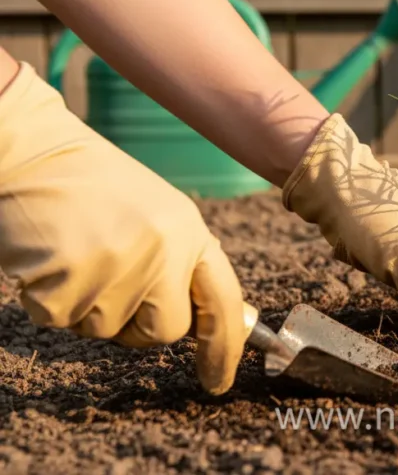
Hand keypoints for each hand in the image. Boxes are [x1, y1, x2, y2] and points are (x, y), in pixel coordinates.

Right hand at [0, 63, 246, 393]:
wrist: (37, 153)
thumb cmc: (95, 188)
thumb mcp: (159, 216)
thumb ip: (179, 264)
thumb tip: (194, 324)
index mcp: (190, 232)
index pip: (224, 302)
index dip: (225, 347)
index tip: (217, 380)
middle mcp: (164, 251)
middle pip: (165, 331)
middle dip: (138, 326)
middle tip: (111, 283)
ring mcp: (118, 267)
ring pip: (106, 329)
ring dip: (87, 304)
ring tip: (78, 251)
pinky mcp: (69, 281)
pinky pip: (61, 319)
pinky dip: (49, 298)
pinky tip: (50, 256)